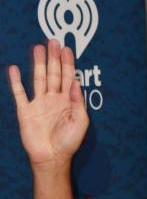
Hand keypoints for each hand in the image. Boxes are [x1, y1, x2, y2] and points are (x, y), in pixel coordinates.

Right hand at [8, 39, 88, 169]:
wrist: (51, 158)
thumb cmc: (68, 142)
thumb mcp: (80, 122)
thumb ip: (79, 102)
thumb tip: (76, 83)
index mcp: (68, 102)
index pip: (68, 77)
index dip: (68, 63)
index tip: (67, 49)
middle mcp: (53, 99)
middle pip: (53, 74)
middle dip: (53, 58)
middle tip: (53, 41)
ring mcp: (39, 104)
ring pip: (38, 79)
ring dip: (38, 64)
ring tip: (38, 47)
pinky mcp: (26, 111)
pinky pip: (19, 94)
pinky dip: (16, 81)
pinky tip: (14, 69)